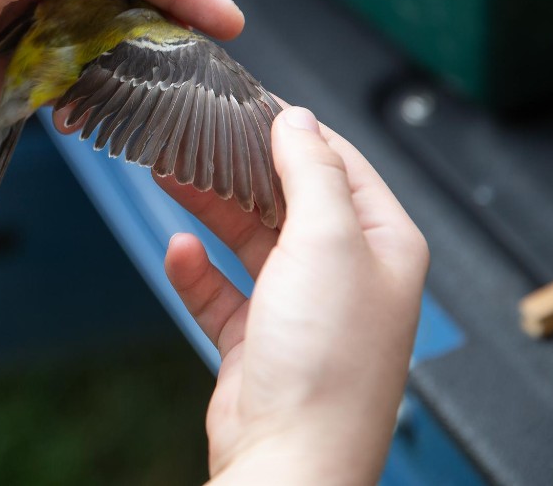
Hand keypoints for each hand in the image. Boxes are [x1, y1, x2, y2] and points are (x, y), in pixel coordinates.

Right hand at [159, 107, 427, 485]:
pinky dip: (196, 269)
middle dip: (241, 167)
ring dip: (211, 208)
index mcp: (383, 245)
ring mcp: (300, 308)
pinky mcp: (257, 340)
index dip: (295, 130)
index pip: (340, 164)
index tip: (248, 102)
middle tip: (198, 134)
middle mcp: (346, 274)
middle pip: (288, 198)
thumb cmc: (326, 361)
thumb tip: (298, 119)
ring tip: (169, 174)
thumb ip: (311, 172)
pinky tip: (178, 251)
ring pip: (249, 239)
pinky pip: (221, 290)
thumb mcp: (327, 241)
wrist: (290, 458)